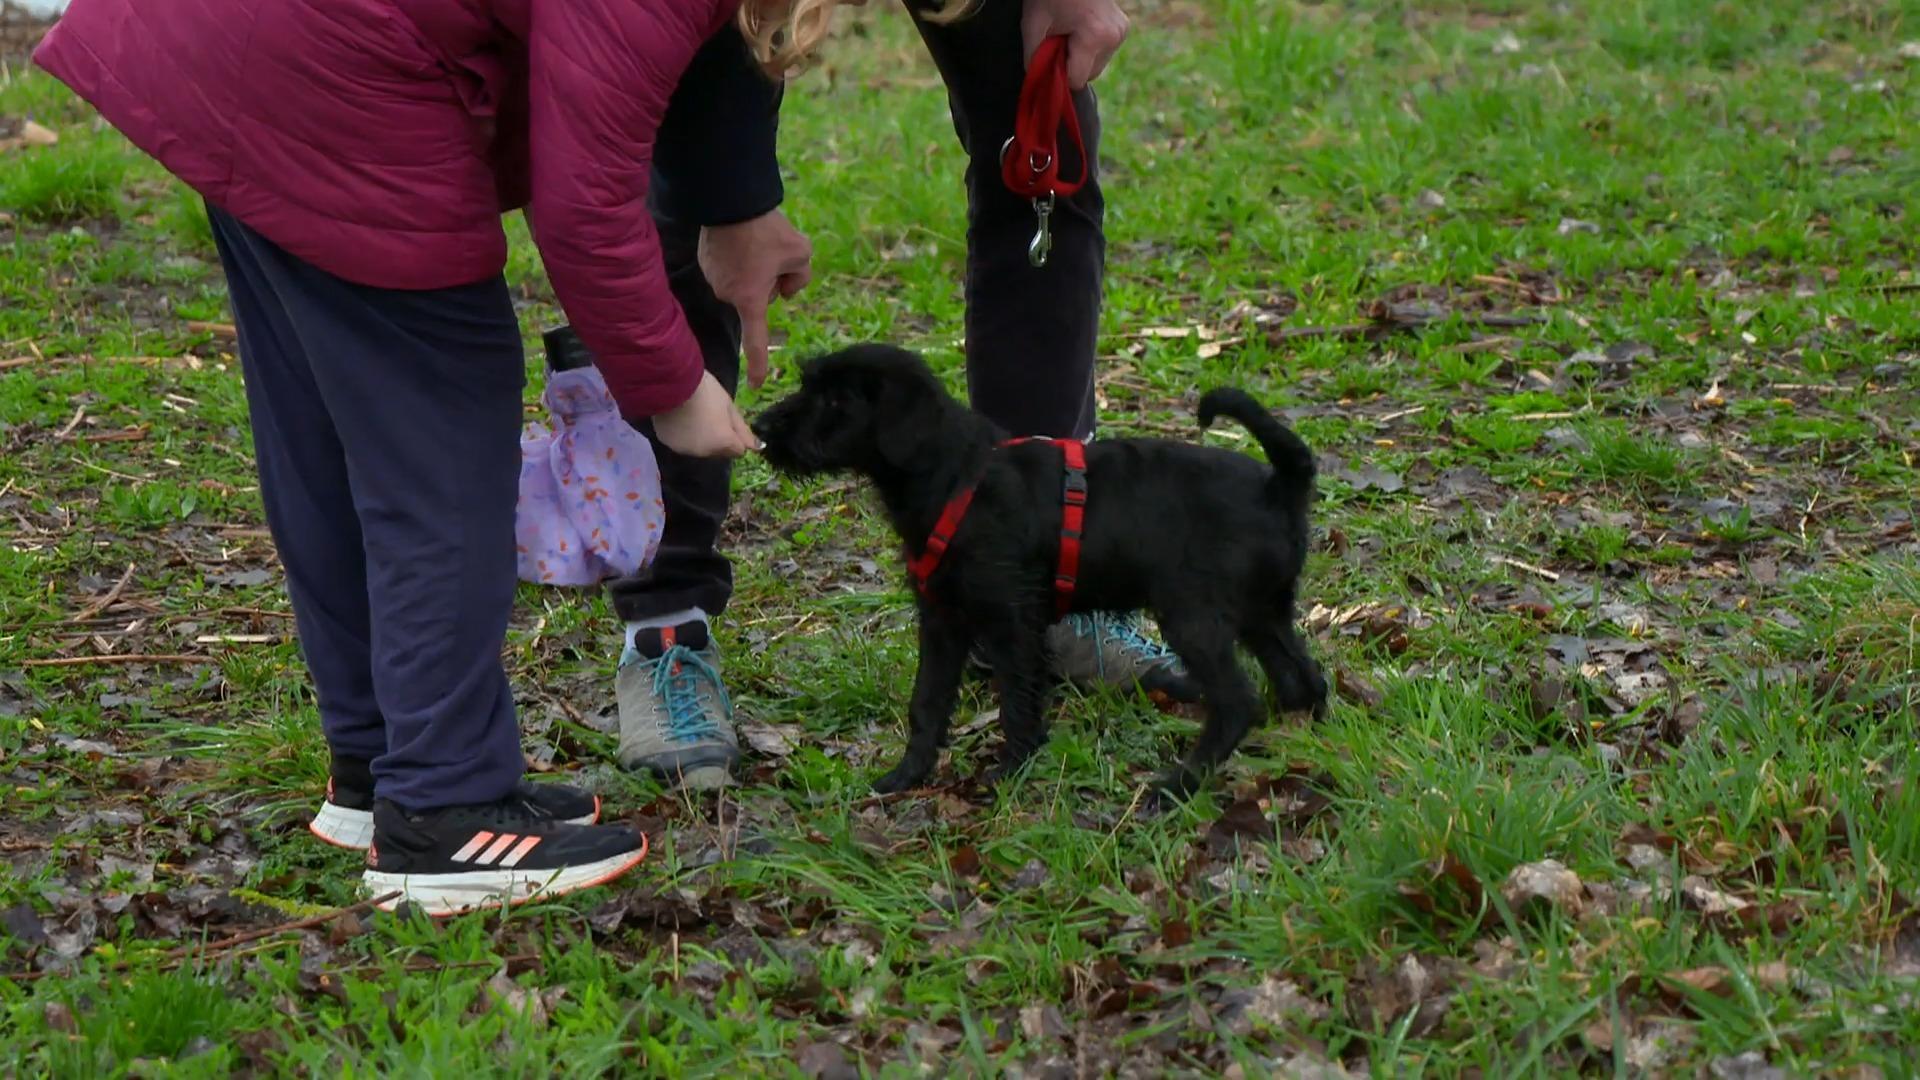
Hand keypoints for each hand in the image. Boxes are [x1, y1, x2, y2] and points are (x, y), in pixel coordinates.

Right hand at [652, 370, 756, 458]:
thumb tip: (755, 446)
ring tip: (693, 416)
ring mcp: (683, 449)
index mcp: (723, 442)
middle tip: (711, 416)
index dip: (736, 437)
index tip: (728, 422)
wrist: (670, 383)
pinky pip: (682, 443)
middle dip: (719, 440)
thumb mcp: (728, 405)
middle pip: (719, 452)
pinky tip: (679, 418)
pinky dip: (683, 435)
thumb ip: (742, 428)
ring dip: (701, 438)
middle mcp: (704, 452)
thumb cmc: (705, 390)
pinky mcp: (666, 443)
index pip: (738, 451)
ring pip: (699, 448)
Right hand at [697, 210, 812, 389]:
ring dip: (754, 269)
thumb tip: (786, 289)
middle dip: (770, 282)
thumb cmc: (768, 230)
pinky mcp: (706, 263)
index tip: (758, 385)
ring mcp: (714, 279)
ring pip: (745, 282)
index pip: (757, 340)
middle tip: (773, 254)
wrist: (731, 200)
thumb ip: (801, 278)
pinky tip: (741, 238)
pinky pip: (730, 268)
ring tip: (755, 242)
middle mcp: (728, 295)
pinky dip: (738, 258)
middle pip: (759, 298)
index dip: (759, 364)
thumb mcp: (801, 254)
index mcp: (751, 300)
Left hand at [1022, 0, 1128, 88]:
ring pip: (1098, 65)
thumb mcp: (1034, 24)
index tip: (1050, 58)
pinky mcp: (1124, 28)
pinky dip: (1091, 47)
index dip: (1060, 74)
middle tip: (1059, 40)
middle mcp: (1114, 37)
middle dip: (1072, 64)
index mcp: (1095, 37)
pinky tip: (1082, 28)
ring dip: (1082, 57)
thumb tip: (1037, 81)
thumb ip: (1034, 58)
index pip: (1077, 80)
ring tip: (1071, 32)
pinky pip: (1105, 52)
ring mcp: (1122, 32)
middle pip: (1089, 75)